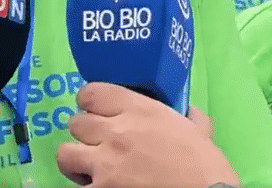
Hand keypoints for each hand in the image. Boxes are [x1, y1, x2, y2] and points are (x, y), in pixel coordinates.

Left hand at [56, 82, 240, 187]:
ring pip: (65, 153)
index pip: (91, 93)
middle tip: (99, 144)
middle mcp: (114, 130)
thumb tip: (188, 112)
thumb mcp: (199, 131)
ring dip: (77, 160)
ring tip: (90, 168)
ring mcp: (103, 163)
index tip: (98, 112)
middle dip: (86, 134)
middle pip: (76, 123)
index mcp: (138, 109)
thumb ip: (188, 117)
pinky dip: (85, 187)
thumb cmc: (205, 166)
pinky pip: (76, 186)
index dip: (91, 103)